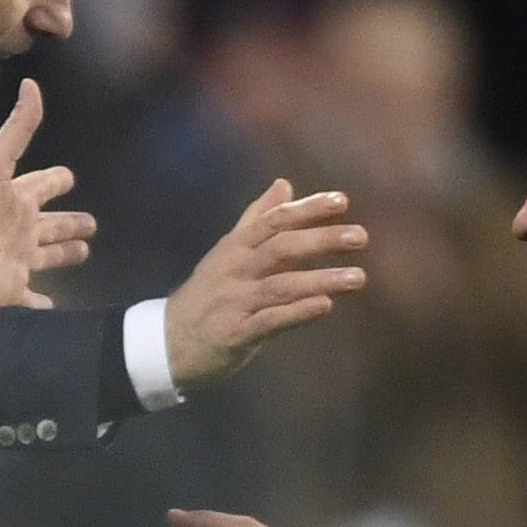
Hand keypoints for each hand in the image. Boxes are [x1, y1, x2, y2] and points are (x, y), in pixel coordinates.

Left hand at [0, 77, 95, 311]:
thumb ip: (17, 129)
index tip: (69, 177)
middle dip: (71, 222)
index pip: (43, 185)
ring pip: (48, 257)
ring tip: (83, 252)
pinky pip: (33, 302)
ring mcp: (17, 261)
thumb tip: (32, 84)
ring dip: (65, 255)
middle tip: (91, 224)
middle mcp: (20, 229)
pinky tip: (54, 309)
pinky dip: (43, 306)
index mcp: (17, 200)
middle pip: (52, 224)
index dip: (57, 180)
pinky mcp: (12, 293)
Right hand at [163, 180, 366, 386]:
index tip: (342, 201)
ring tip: (358, 278)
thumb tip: (284, 184)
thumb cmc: (206, 296)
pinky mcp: (235, 334)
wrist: (166, 343)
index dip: (308, 209)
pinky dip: (298, 313)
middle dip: (322, 240)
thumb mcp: (227, 252)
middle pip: (282, 248)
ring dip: (321, 279)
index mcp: (235, 248)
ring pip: (281, 285)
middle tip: (360, 237)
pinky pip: (270, 321)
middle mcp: (235, 271)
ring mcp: (235, 303)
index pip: (275, 221)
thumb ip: (256, 219)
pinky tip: (325, 307)